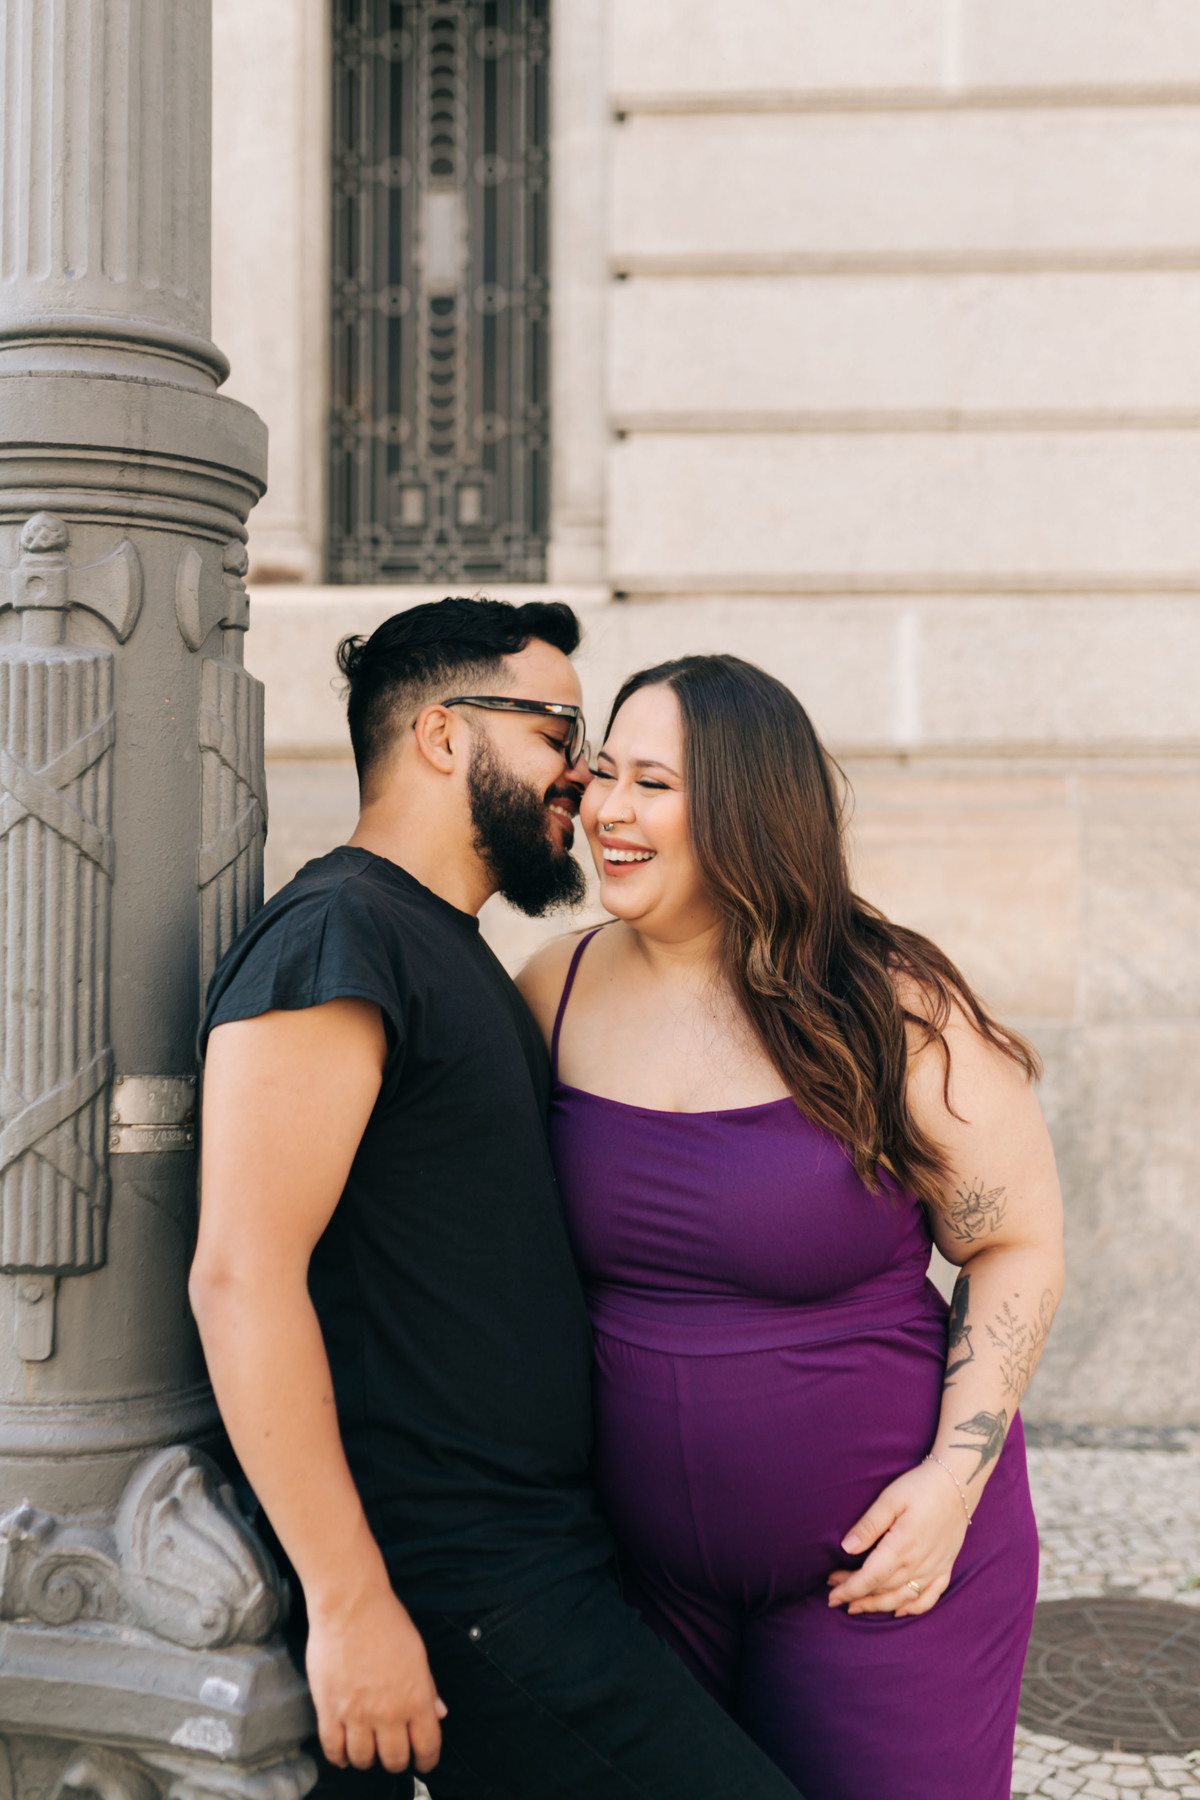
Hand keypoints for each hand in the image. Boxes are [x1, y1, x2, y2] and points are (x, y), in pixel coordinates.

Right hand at [306, 1574, 447, 1771]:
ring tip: (367, 1747)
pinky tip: (343, 1751)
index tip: (423, 1761)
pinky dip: (339, 1757)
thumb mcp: (417, 1653)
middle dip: (396, 1760)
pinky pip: (333, 1750)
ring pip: (364, 1760)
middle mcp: (389, 1712)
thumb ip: (428, 1689)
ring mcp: (357, 1714)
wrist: (350, 1603)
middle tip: (392, 1751)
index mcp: (416, 1698)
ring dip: (367, 1758)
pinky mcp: (329, 1710)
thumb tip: (438, 1713)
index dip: (426, 1760)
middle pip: (394, 1760)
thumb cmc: (386, 1621)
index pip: (427, 1747)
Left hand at [826, 1459, 969, 1617]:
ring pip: (902, 1599)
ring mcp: (934, 1569)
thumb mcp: (890, 1499)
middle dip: (856, 1596)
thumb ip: (869, 1526)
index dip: (849, 1589)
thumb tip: (847, 1548)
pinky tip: (897, 1611)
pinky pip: (928, 1599)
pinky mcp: (945, 1568)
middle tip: (834, 1596)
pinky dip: (911, 1609)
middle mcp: (918, 1564)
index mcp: (901, 1547)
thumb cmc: (920, 1487)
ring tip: (857, 1606)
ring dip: (878, 1606)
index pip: (870, 1578)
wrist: (958, 1484)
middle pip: (883, 1590)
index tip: (832, 1596)